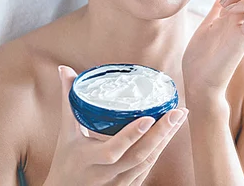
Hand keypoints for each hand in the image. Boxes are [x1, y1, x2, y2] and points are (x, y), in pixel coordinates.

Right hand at [44, 66, 187, 185]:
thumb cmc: (65, 160)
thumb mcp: (65, 132)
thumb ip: (69, 101)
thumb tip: (65, 69)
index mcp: (86, 159)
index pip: (112, 150)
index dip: (131, 135)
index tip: (149, 118)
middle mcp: (103, 174)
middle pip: (137, 156)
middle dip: (160, 134)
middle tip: (176, 112)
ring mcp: (117, 184)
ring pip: (146, 163)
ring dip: (165, 140)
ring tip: (179, 117)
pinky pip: (147, 168)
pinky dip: (160, 149)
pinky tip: (170, 132)